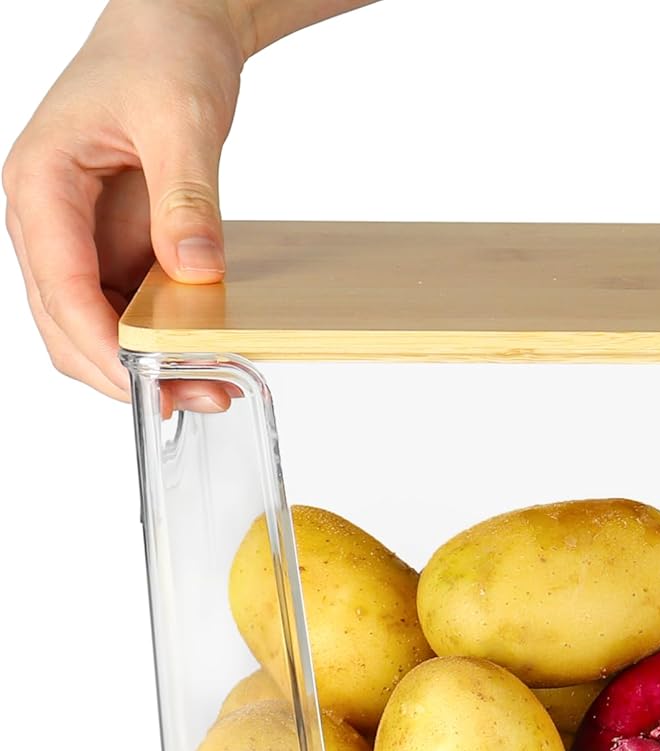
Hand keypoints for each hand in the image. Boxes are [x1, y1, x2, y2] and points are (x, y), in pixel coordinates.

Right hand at [2, 0, 252, 411]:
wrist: (176, 27)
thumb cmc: (162, 54)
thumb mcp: (182, 120)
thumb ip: (186, 196)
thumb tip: (194, 270)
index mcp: (39, 183)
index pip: (59, 285)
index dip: (101, 342)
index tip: (149, 382)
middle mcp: (47, 218)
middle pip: (66, 322)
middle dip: (124, 370)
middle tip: (200, 396)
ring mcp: (79, 236)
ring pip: (92, 324)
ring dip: (143, 362)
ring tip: (213, 384)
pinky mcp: (115, 242)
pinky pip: (125, 305)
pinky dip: (159, 336)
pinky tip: (205, 350)